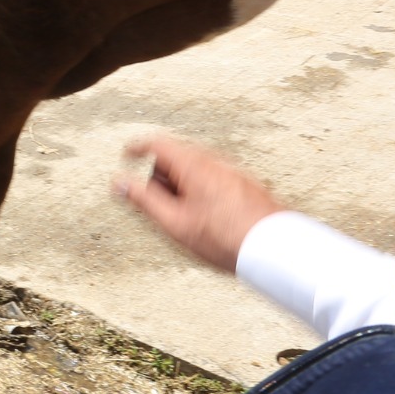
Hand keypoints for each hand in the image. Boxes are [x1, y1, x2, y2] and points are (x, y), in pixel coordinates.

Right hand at [112, 136, 286, 272]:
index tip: (127, 155)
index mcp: (193, 164)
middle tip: (154, 199)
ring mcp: (233, 172)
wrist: (275, 249)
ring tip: (182, 215)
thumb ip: (143, 199)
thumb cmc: (226, 237)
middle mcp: (215, 161)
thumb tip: (118, 183)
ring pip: (196, 169)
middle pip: (177, 156)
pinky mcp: (246, 185)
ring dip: (181, 185)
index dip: (137, 148)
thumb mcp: (174, 222)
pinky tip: (206, 218)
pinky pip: (213, 179)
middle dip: (160, 174)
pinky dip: (200, 190)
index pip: (156, 143)